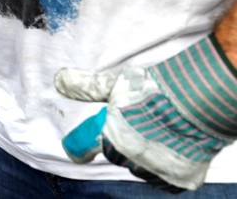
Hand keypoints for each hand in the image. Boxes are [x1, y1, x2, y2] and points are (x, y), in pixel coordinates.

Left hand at [55, 34, 236, 191]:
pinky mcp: (180, 180)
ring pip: (141, 167)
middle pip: (117, 154)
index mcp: (111, 136)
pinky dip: (168, 167)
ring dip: (145, 155)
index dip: (79, 148)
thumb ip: (87, 86)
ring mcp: (156, 171)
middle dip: (123, 142)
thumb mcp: (116, 83)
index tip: (75, 151)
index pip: (84, 148)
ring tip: (159, 130)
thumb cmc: (157, 89)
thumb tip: (59, 81)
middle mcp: (131, 158)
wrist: (201, 100)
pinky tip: (174, 146)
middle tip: (138, 122)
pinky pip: (165, 179)